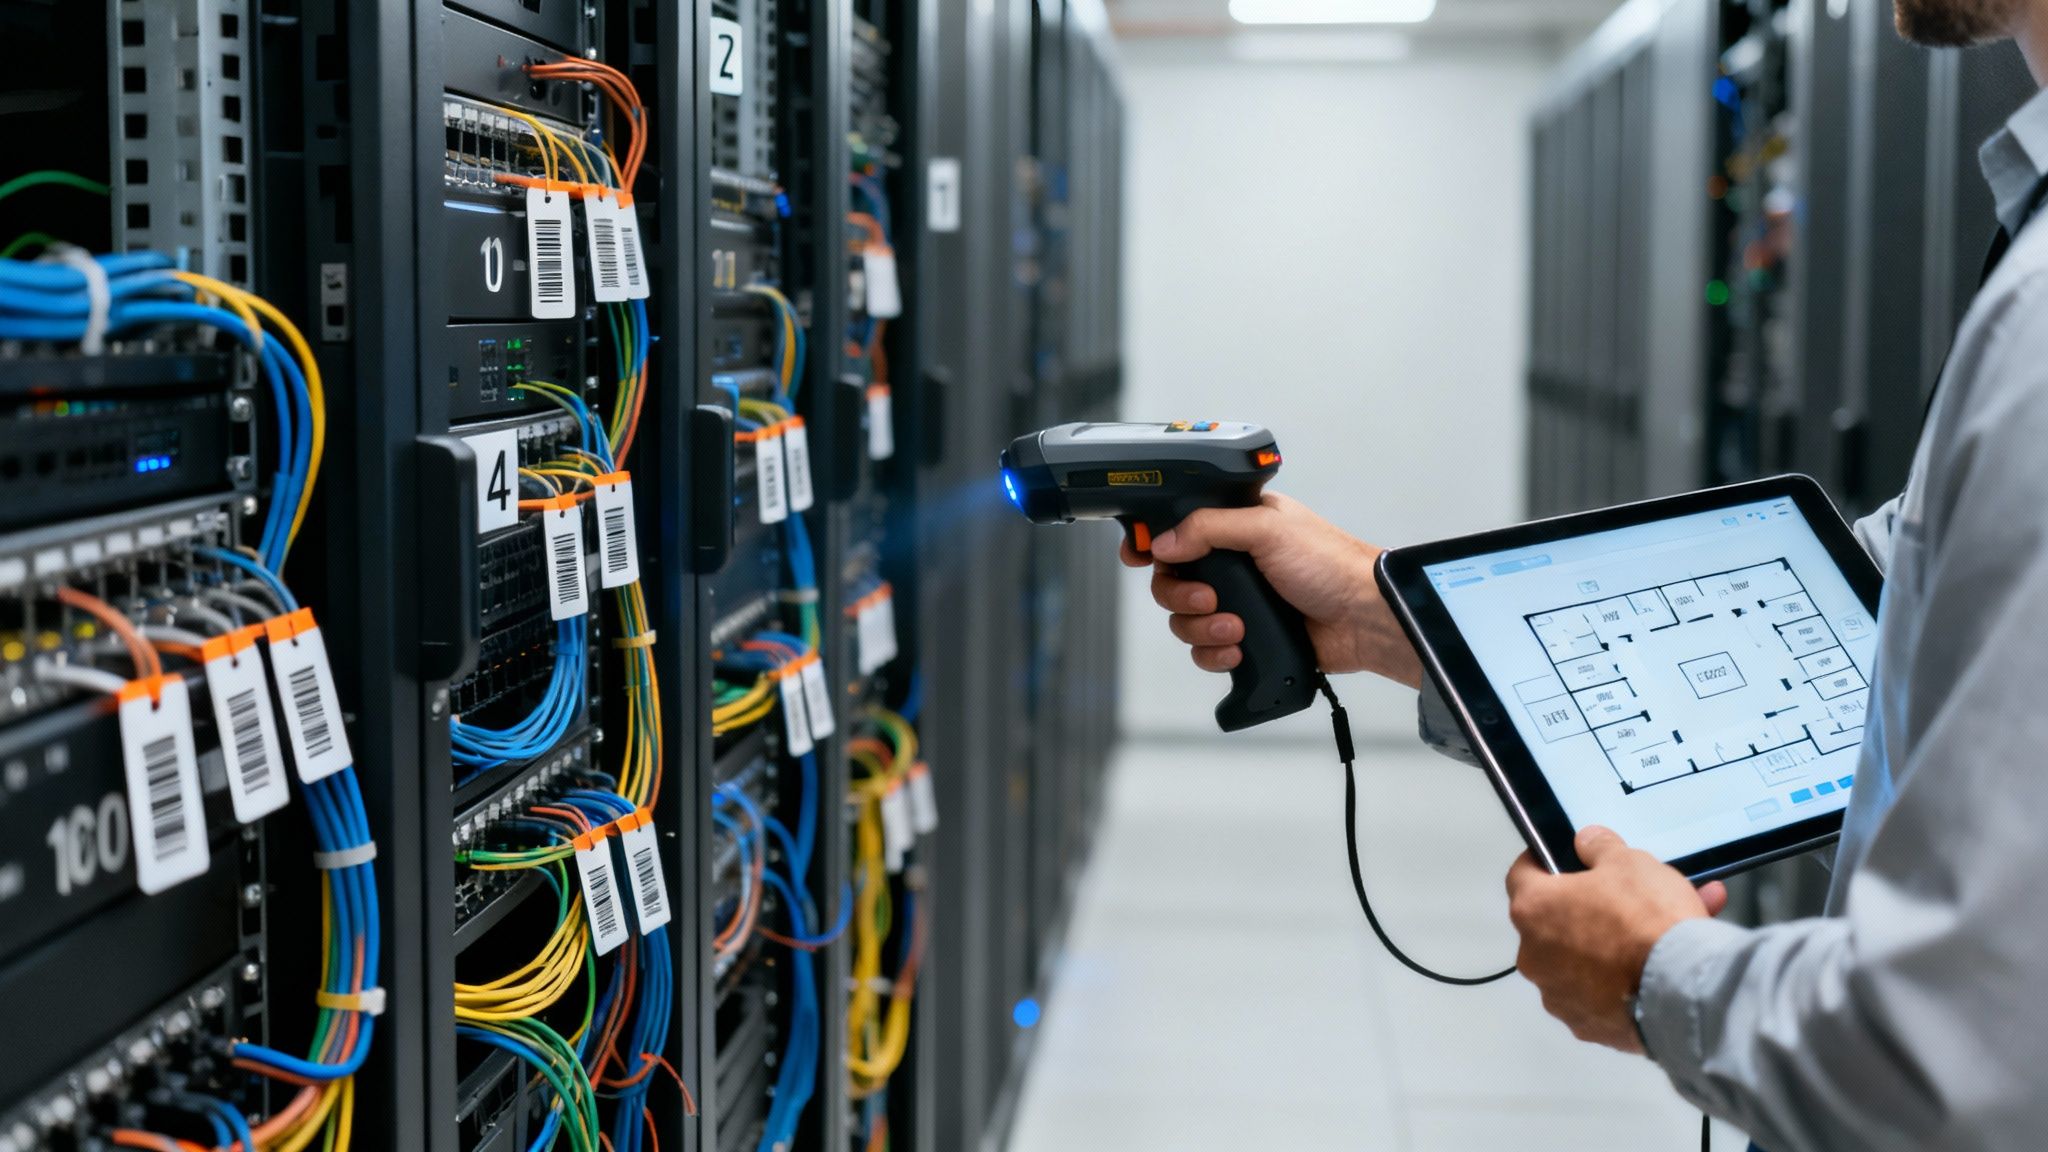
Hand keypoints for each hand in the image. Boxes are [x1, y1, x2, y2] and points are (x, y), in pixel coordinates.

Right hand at [1120, 492, 1422, 686]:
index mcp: (1236, 525)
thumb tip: (1163, 542)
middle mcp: (1232, 564)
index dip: (1153, 544)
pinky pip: (1206, 651)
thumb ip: (1209, 528)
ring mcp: (1239, 603)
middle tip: (1210, 600)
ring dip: (1203, 629)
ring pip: (1185, 620)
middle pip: (1172, 581)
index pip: (1178, 530)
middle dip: (1182, 596)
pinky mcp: (1247, 639)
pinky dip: (1215, 654)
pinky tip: (1238, 651)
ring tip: (1237, 629)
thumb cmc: (1331, 564)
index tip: (1139, 557)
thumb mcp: (1267, 529)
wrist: (1364, 619)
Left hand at [1504, 826, 1729, 1052]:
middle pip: (1555, 921)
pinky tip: (1657, 967)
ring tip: (1659, 933)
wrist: (1684, 991)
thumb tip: (1586, 842)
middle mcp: (1534, 956)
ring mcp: (1558, 995)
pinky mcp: (1587, 1025)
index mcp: (1533, 909)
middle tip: (1625, 899)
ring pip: (1581, 960)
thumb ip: (1600, 848)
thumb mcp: (1629, 862)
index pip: (1523, 874)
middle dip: (1589, 908)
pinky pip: (1600, 995)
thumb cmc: (1648, 922)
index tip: (1563, 859)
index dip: (1544, 862)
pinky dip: (1622, 982)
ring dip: (1610, 946)